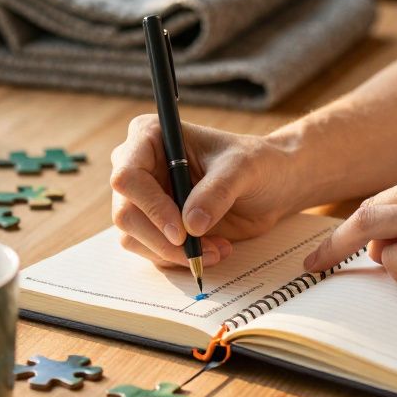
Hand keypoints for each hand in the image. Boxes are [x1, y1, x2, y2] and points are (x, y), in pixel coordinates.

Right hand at [110, 115, 297, 266]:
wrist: (271, 185)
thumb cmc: (256, 163)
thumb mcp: (242, 169)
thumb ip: (217, 192)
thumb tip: (191, 225)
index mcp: (149, 137)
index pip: (127, 176)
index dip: (150, 206)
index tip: (181, 231)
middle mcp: (139, 167)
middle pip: (125, 213)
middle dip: (161, 240)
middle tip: (198, 251)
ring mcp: (144, 199)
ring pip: (134, 238)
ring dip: (174, 253)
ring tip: (217, 249)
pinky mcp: (156, 225)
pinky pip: (151, 252)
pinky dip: (180, 259)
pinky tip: (214, 249)